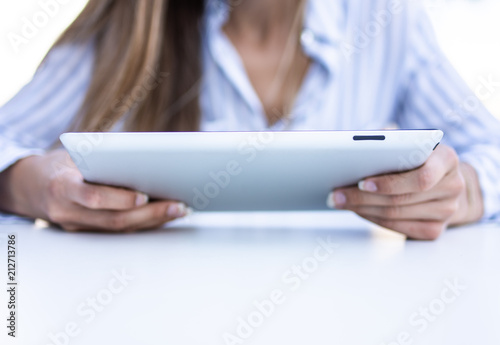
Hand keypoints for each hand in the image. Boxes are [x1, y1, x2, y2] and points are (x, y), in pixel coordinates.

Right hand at [0, 150, 188, 231]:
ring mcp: (78, 227)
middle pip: (114, 220)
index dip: (119, 198)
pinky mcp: (89, 233)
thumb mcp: (74, 154)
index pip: (92, 198)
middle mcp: (68, 213)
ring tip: (180, 210)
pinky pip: (120, 232)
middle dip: (150, 214)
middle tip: (179, 205)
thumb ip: (102, 157)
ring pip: (121, 230)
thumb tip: (146, 156)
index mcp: (62, 187)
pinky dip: (145, 224)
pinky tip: (166, 215)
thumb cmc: (60, 164)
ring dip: (154, 221)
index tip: (145, 195)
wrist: (31, 186)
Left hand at [327, 145, 483, 239]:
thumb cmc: (419, 157)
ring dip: (362, 209)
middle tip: (336, 194)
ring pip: (395, 214)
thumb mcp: (410, 142)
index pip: (421, 177)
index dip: (389, 182)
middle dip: (362, 197)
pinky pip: (398, 227)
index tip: (361, 182)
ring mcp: (446, 211)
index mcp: (447, 159)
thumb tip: (360, 143)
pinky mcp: (435, 230)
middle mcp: (452, 186)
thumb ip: (392, 139)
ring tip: (339, 201)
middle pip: (400, 199)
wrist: (445, 182)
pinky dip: (373, 219)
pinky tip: (357, 210)